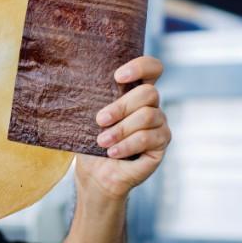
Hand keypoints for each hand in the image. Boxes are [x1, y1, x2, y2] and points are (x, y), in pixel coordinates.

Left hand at [75, 56, 170, 200]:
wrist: (95, 176)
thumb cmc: (91, 144)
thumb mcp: (89, 119)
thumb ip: (95, 100)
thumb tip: (80, 84)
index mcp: (135, 93)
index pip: (152, 69)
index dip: (141, 66)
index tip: (118, 77)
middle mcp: (151, 106)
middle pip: (149, 92)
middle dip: (121, 106)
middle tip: (100, 120)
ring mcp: (159, 125)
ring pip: (148, 116)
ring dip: (121, 129)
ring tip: (102, 142)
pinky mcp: (161, 145)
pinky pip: (148, 138)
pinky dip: (127, 144)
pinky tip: (113, 152)